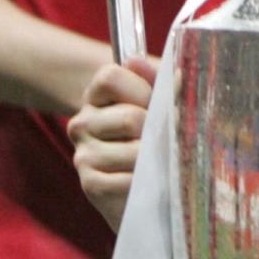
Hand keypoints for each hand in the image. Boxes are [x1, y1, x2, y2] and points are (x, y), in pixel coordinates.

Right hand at [70, 58, 157, 231]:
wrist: (147, 178)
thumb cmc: (156, 129)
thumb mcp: (161, 98)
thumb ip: (166, 83)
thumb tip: (176, 73)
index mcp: (96, 95)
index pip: (111, 78)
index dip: (141, 89)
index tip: (154, 103)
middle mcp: (82, 122)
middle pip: (130, 118)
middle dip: (157, 130)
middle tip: (164, 138)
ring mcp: (84, 155)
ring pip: (133, 153)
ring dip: (155, 160)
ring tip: (160, 161)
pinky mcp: (91, 185)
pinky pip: (127, 182)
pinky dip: (146, 183)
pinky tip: (149, 180)